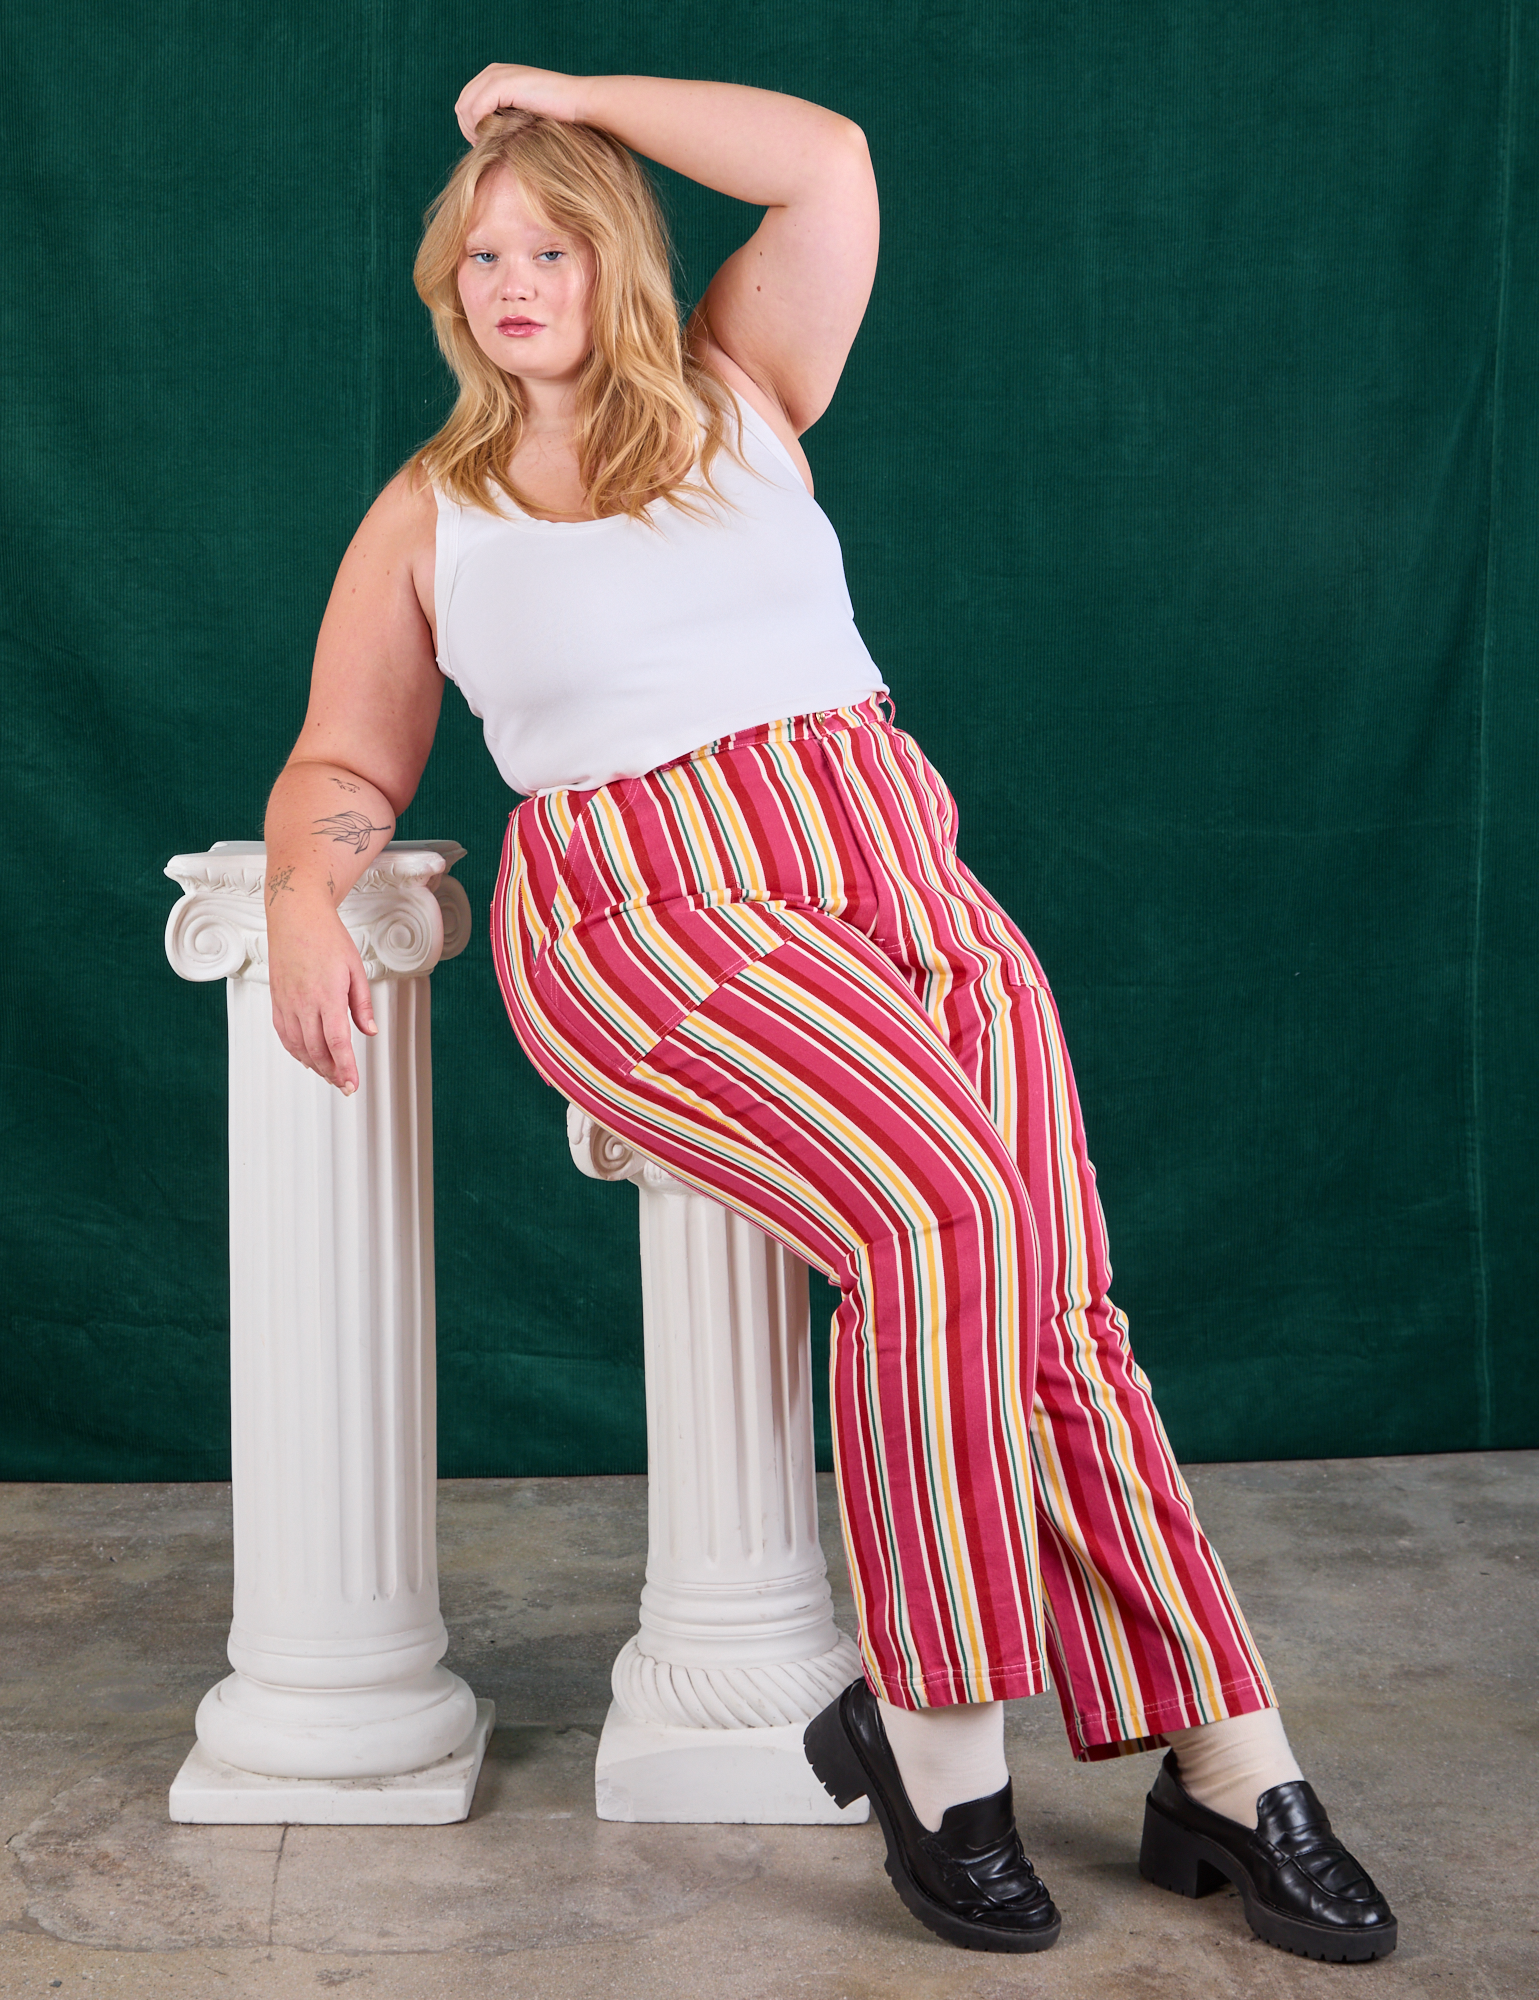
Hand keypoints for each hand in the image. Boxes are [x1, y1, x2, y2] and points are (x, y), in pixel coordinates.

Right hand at [267, 903, 376, 1094]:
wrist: (295, 917)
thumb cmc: (327, 938)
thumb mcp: (356, 969)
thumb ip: (362, 1004)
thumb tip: (370, 1031)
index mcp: (327, 995)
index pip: (337, 1042)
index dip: (345, 1068)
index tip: (353, 1084)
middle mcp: (303, 1002)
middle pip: (317, 1050)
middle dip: (332, 1073)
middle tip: (345, 1085)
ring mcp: (287, 1002)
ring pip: (298, 1046)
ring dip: (315, 1065)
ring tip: (330, 1074)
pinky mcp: (277, 1000)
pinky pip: (284, 1034)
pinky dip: (296, 1051)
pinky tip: (307, 1057)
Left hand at [454, 64, 584, 143]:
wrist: (578, 104)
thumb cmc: (557, 117)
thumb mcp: (523, 115)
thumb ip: (503, 118)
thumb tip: (483, 139)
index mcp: (495, 76)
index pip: (466, 102)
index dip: (469, 126)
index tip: (485, 144)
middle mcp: (493, 71)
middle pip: (462, 105)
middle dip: (469, 130)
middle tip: (485, 148)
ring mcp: (497, 75)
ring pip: (466, 108)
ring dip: (475, 130)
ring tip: (492, 144)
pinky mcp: (503, 84)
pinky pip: (477, 109)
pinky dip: (482, 127)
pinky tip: (497, 137)